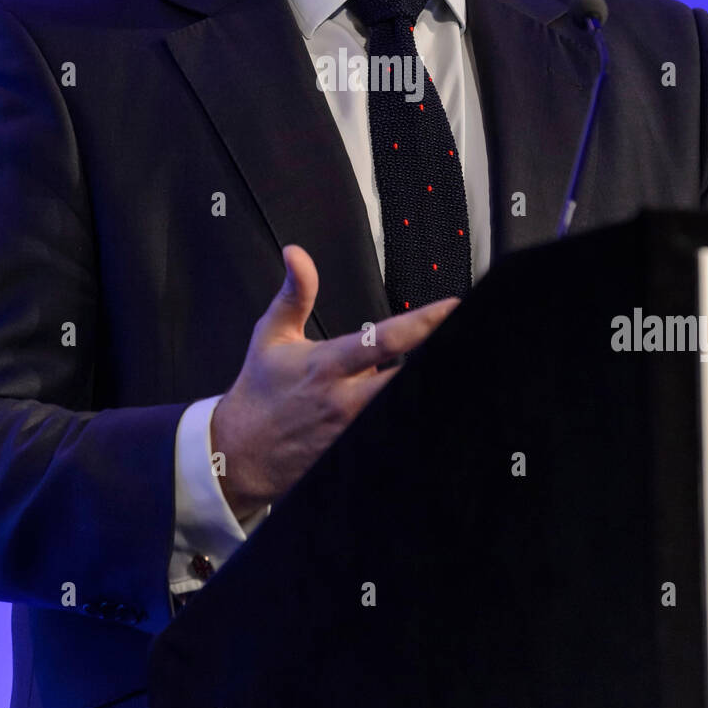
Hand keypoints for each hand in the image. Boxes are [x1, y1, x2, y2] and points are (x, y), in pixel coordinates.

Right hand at [209, 244, 459, 519]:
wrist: (239, 454)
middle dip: (439, 354)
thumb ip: (294, 292)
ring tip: (455, 361)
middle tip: (468, 334)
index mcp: (327, 366)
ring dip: (425, 385)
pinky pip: (392, 430)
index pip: (386, 340)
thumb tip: (296, 254)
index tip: (452, 306)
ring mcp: (353, 431)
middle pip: (407, 378)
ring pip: (404, 405)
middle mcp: (345, 400)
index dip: (424, 322)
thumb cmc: (258, 391)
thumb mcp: (272, 335)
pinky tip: (421, 400)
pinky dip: (410, 413)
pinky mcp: (354, 452)